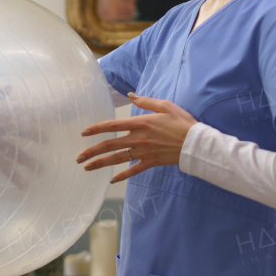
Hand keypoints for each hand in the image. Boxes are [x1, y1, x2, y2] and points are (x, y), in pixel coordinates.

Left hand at [75, 92, 196, 182]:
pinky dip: (122, 176)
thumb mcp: (165, 106)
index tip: (83, 133)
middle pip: (110, 145)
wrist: (197, 143)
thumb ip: (145, 101)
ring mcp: (144, 152)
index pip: (112, 125)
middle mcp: (138, 138)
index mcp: (140, 123)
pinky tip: (111, 181)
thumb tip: (130, 94)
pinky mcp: (151, 162)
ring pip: (117, 159)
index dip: (96, 129)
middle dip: (91, 151)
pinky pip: (133, 171)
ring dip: (100, 163)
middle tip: (78, 157)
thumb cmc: (182, 122)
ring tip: (86, 167)